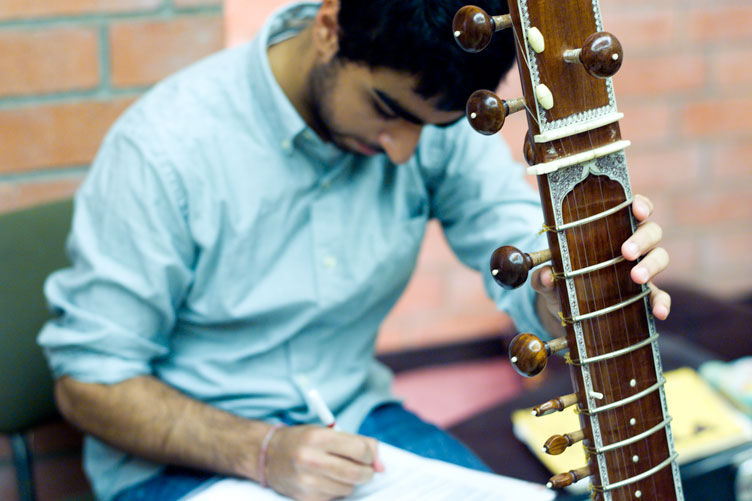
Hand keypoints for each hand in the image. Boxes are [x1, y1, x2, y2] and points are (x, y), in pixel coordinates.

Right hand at [265, 425, 383, 500]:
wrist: (269, 456)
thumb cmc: (304, 440)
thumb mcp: (328, 432)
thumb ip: (358, 443)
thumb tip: (381, 466)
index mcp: (318, 437)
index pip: (359, 450)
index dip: (369, 455)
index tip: (366, 456)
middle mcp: (311, 459)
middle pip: (356, 473)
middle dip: (367, 472)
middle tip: (364, 469)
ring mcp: (307, 481)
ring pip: (348, 488)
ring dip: (350, 482)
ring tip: (338, 471)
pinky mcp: (305, 497)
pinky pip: (334, 497)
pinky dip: (336, 490)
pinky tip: (325, 480)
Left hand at [531, 194, 670, 334]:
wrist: (568, 311)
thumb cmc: (563, 280)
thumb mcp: (549, 279)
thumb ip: (543, 277)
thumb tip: (546, 275)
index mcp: (611, 229)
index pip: (632, 209)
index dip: (640, 205)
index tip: (637, 210)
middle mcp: (632, 244)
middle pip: (650, 231)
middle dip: (641, 239)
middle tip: (625, 252)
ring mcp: (641, 268)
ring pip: (660, 257)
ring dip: (651, 265)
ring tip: (637, 277)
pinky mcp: (645, 294)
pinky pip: (661, 295)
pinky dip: (663, 302)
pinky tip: (660, 312)